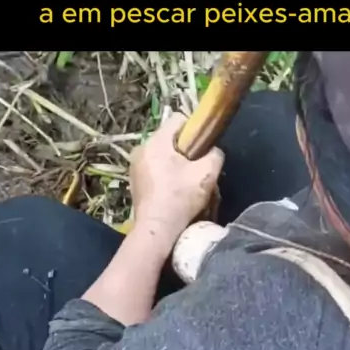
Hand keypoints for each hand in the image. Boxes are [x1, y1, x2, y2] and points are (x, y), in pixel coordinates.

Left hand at [130, 112, 224, 248]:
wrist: (156, 229)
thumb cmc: (180, 199)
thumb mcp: (207, 174)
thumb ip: (215, 154)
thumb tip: (213, 151)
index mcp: (156, 142)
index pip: (179, 119)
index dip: (196, 129)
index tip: (203, 148)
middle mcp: (142, 148)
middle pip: (170, 138)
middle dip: (186, 149)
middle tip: (196, 168)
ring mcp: (135, 165)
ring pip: (162, 153)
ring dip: (176, 163)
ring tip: (186, 182)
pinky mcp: (134, 180)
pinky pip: (154, 167)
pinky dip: (165, 173)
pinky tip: (173, 190)